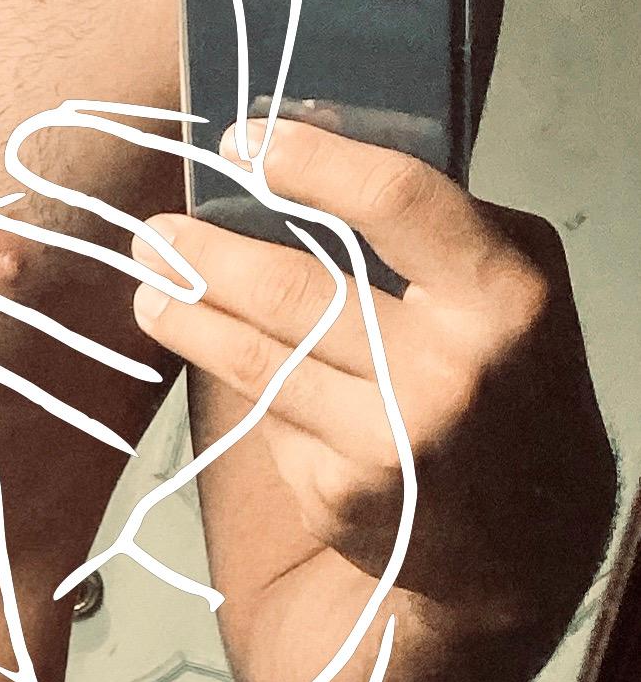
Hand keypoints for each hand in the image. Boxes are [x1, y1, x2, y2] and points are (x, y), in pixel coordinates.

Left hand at [132, 115, 615, 640]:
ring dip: (189, 320)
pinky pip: (272, 419)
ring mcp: (387, 443)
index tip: (242, 144)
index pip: (394, 202)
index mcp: (502, 296)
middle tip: (152, 234)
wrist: (529, 537)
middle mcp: (446, 372)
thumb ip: (429, 218)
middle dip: (204, 256)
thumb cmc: (513, 376)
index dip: (308, 163)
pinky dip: (254, 390)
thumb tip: (302, 145)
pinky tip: (241, 372)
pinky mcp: (340, 496)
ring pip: (257, 361)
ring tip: (152, 289)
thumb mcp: (510, 280)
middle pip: (291, 290)